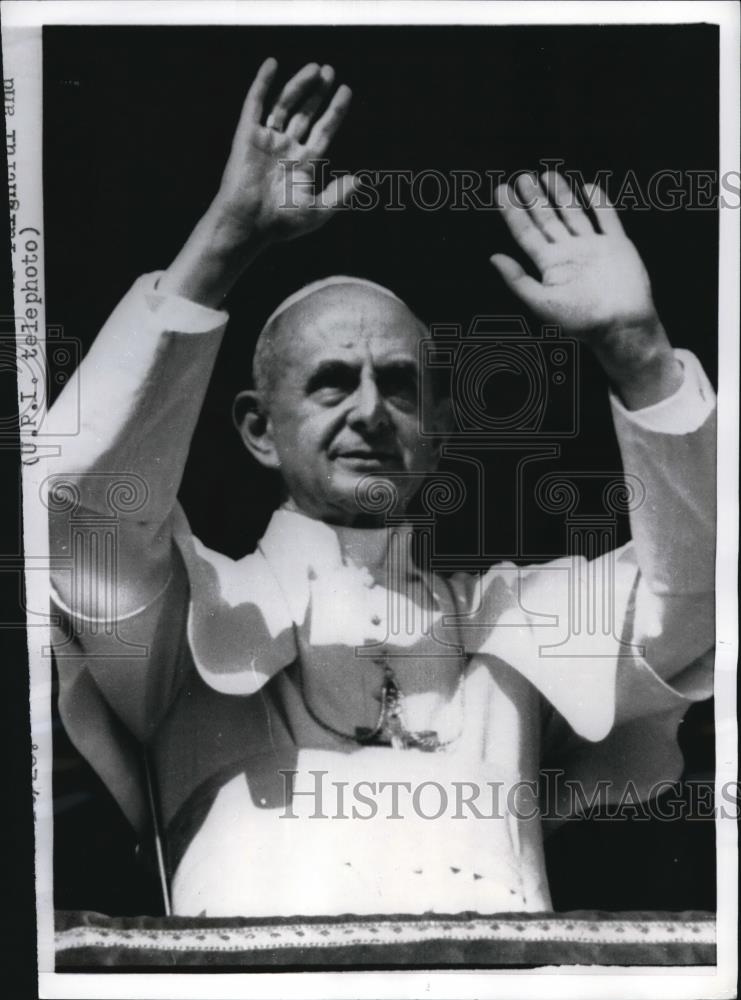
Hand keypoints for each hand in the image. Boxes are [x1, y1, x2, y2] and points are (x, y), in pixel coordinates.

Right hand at [212, 58, 356, 245]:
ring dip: (299, 86)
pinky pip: (255, 104)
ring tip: (315, 68)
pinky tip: (272, 64)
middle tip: (330, 71)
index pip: (324, 130)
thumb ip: (338, 195)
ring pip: (285, 105)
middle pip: (305, 113)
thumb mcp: (316, 211)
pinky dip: (262, 83)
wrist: (247, 223)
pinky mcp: (247, 136)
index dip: (335, 111)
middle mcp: (286, 149)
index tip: (346, 90)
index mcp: (304, 163)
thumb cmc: (281, 223)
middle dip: (318, 93)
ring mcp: (267, 140)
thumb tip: (359, 181)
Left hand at [491, 171, 681, 406]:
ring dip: (561, 195)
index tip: (502, 192)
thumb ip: (518, 280)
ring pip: (574, 214)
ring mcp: (592, 247)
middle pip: (548, 220)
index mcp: (550, 265)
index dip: (513, 213)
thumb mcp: (542, 303)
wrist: (621, 325)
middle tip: (523, 178)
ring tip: (548, 174)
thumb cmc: (581, 320)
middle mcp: (569, 253)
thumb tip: (494, 258)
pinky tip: (587, 187)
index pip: (526, 233)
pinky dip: (599, 202)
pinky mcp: (617, 245)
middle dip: (534, 199)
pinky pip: (607, 218)